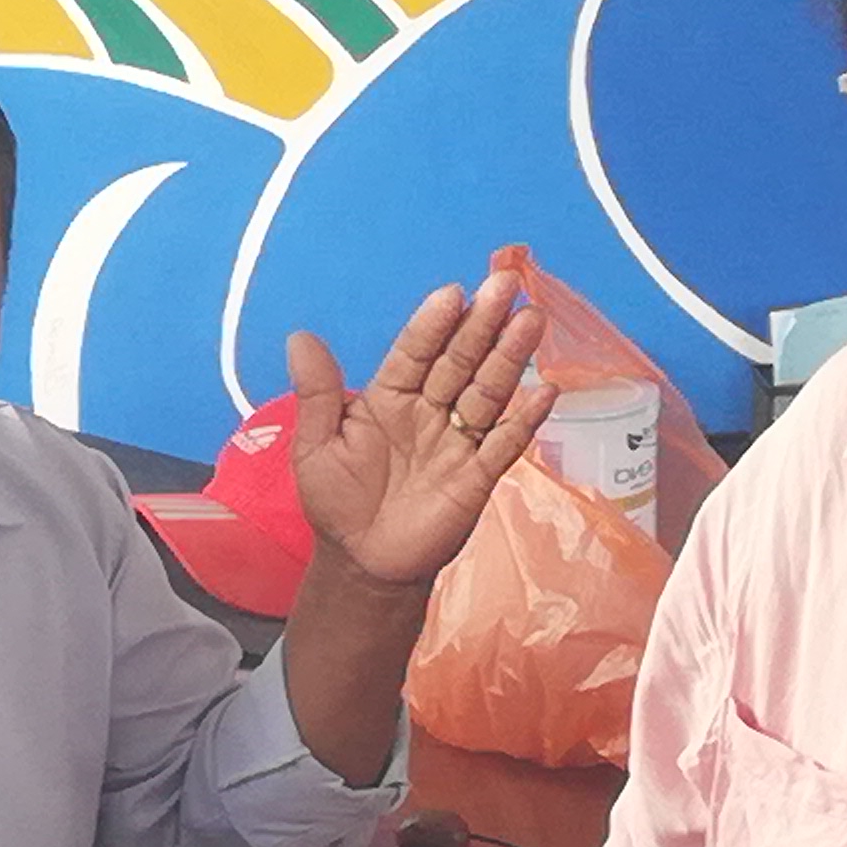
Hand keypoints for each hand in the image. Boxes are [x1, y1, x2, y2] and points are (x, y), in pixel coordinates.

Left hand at [282, 256, 556, 593]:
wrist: (362, 562)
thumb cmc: (336, 501)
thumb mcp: (314, 446)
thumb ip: (316, 394)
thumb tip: (299, 337)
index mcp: (388, 398)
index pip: (414, 352)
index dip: (432, 325)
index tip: (452, 293)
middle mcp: (428, 411)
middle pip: (459, 362)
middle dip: (482, 325)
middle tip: (505, 285)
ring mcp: (457, 441)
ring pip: (487, 393)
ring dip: (510, 358)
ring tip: (531, 320)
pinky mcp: (478, 477)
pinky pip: (504, 444)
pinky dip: (525, 419)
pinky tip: (546, 391)